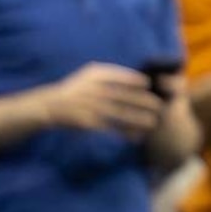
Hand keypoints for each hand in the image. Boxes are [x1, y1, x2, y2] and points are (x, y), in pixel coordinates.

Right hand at [46, 61, 165, 139]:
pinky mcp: (88, 122)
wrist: (50, 105)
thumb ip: (110, 75)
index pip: (119, 76)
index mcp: (94, 75)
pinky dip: (125, 132)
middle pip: (123, 95)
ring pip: (120, 113)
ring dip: (138, 118)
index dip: (136, 80)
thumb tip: (140, 78)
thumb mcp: (89, 75)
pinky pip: (111, 128)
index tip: (150, 85)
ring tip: (153, 122)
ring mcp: (90, 106)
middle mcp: (92, 89)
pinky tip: (137, 136)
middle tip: (159, 106)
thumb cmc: (75, 89)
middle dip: (143, 101)